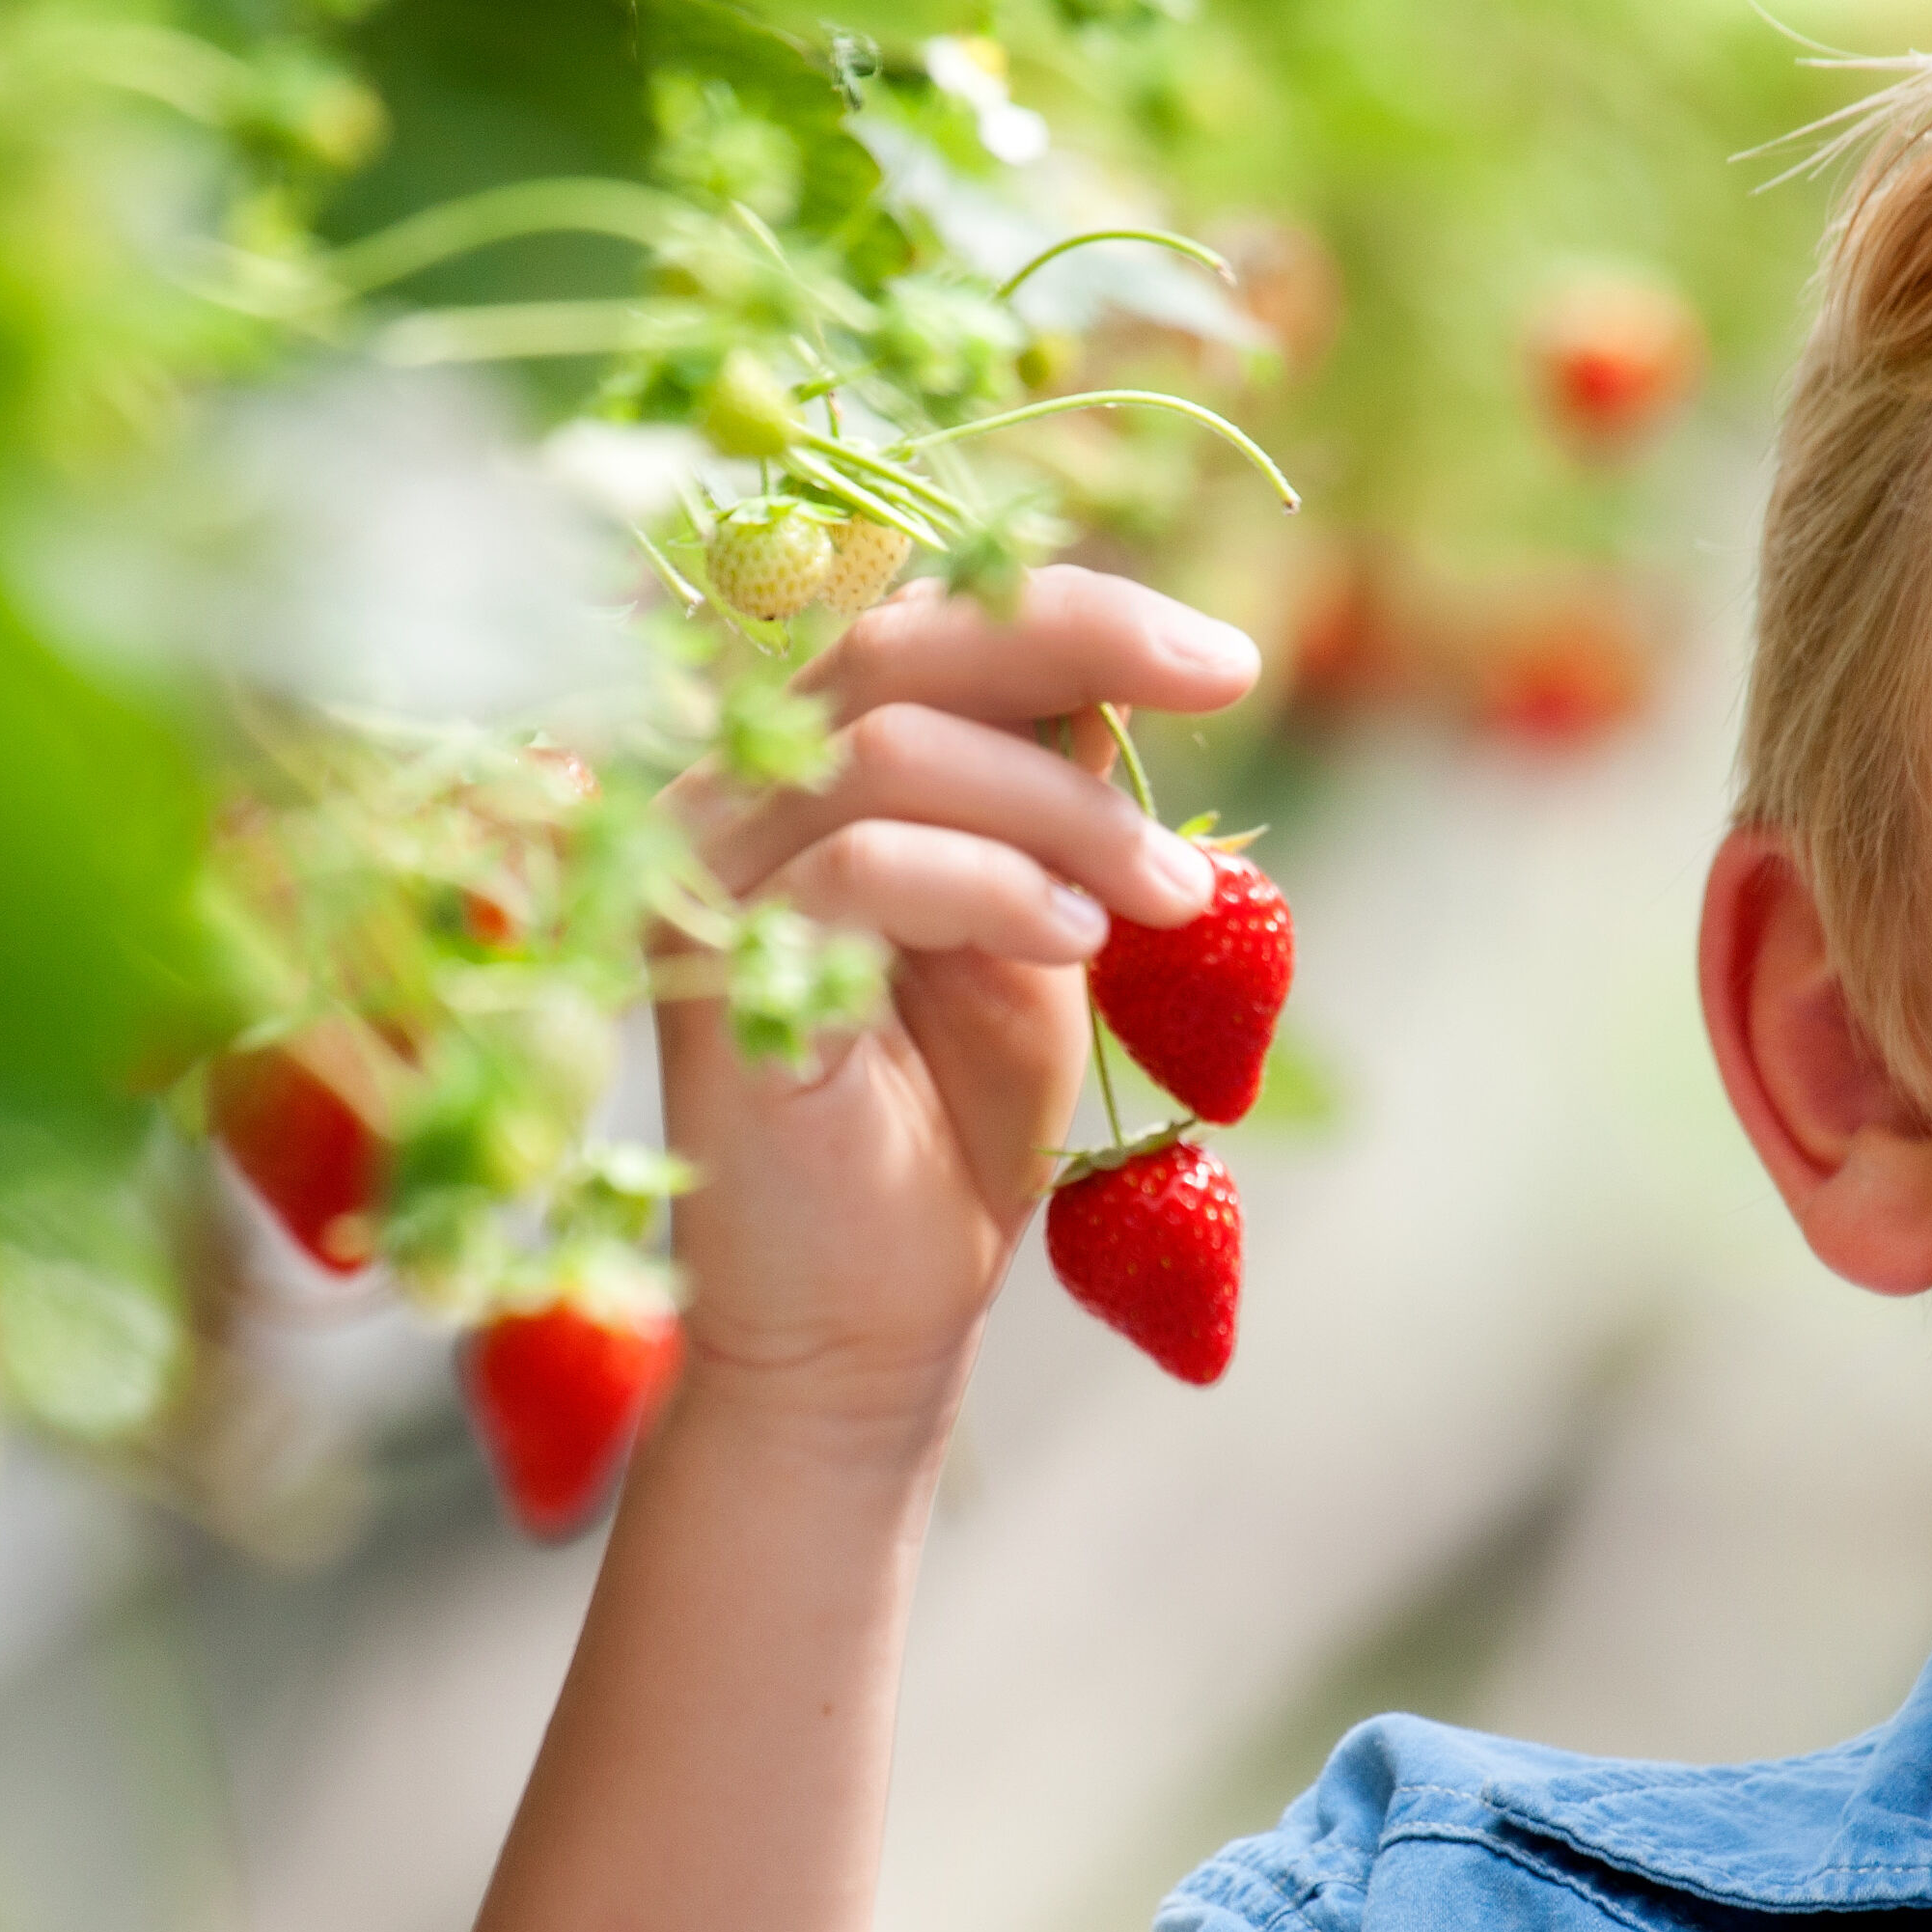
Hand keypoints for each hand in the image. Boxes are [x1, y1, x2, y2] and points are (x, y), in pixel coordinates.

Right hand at [662, 565, 1258, 1436]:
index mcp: (805, 775)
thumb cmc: (948, 1128)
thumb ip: (1048, 809)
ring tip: (1172, 896)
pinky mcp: (715, 977)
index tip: (1225, 658)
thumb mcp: (1035, 933)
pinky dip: (992, 885)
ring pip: (889, 751)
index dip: (1073, 611)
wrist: (872, 1320)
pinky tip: (1072, 941)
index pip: (925, 629)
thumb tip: (1113, 674)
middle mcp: (734, 804)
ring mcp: (706, 883)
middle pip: (894, 647)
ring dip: (1063, 809)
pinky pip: (859, 868)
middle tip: (1220, 688)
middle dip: (1078, 643)